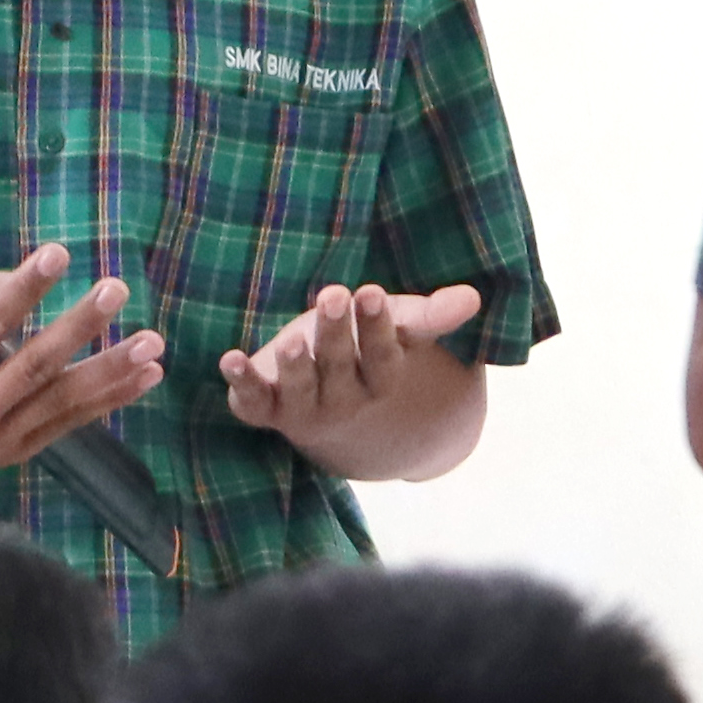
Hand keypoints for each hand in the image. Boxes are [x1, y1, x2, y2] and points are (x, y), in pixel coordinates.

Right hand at [0, 240, 158, 498]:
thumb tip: (8, 271)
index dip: (22, 290)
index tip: (58, 255)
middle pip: (32, 367)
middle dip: (80, 325)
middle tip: (117, 288)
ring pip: (61, 401)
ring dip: (112, 369)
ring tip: (153, 342)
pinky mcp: (14, 453)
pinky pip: (71, 422)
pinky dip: (112, 398)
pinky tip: (148, 375)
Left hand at [218, 281, 484, 453]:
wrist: (327, 403)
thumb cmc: (364, 349)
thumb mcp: (397, 329)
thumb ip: (428, 316)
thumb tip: (471, 297)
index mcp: (380, 381)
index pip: (383, 357)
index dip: (377, 327)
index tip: (371, 292)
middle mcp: (344, 400)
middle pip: (341, 367)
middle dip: (337, 333)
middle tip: (335, 293)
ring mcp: (303, 409)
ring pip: (301, 390)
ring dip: (297, 366)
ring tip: (295, 339)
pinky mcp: (265, 409)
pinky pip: (253, 404)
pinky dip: (241, 384)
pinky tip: (230, 358)